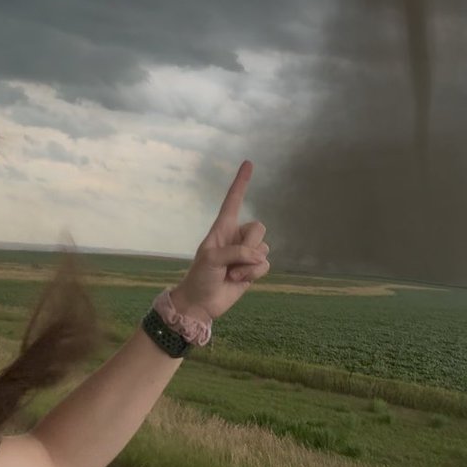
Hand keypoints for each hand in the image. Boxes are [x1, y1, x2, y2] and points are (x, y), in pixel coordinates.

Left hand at [170, 160, 269, 322]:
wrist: (201, 303)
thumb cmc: (200, 277)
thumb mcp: (213, 259)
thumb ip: (236, 251)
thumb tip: (258, 256)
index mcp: (222, 228)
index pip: (233, 200)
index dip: (241, 182)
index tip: (248, 163)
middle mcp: (236, 237)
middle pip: (258, 228)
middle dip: (249, 246)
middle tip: (233, 261)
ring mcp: (245, 253)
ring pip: (264, 248)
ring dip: (249, 265)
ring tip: (231, 274)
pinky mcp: (252, 269)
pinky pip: (265, 264)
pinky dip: (254, 274)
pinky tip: (238, 281)